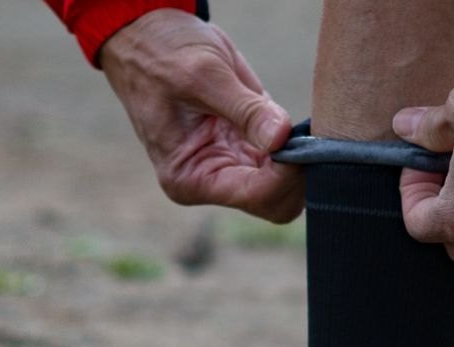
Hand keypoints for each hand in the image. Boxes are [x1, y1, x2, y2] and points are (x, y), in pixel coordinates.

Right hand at [99, 10, 302, 222]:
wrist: (149, 39)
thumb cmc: (163, 57)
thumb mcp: (205, 76)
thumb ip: (245, 110)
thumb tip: (282, 137)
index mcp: (191, 178)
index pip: (255, 196)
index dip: (286, 173)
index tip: (298, 138)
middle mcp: (211, 181)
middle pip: (275, 201)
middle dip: (296, 171)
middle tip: (305, 132)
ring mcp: (230, 167)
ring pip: (285, 186)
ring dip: (298, 157)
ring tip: (295, 121)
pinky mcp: (244, 149)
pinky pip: (283, 161)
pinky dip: (296, 145)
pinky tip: (290, 120)